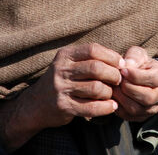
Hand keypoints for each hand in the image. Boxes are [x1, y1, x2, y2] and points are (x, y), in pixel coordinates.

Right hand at [0, 43, 123, 150]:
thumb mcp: (70, 64)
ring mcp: (61, 89)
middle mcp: (61, 70)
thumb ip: (91, 60)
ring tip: (111, 94)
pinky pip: (91, 107)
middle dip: (113, 74)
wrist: (36, 104)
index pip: (93, 49)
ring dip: (109, 92)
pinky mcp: (64, 106)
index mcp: (65, 56)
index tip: (121, 64)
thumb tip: (122, 61)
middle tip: (119, 80)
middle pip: (96, 68)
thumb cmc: (62, 81)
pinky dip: (106, 107)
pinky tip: (112, 106)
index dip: (111, 56)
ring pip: (96, 88)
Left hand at [113, 46, 157, 121]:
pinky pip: (129, 117)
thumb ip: (134, 57)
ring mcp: (153, 108)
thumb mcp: (138, 54)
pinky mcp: (142, 117)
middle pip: (148, 97)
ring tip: (113, 88)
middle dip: (129, 89)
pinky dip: (118, 108)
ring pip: (138, 109)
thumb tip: (127, 65)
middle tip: (117, 81)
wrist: (139, 77)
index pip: (154, 79)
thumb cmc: (138, 64)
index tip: (123, 70)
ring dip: (122, 99)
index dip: (137, 76)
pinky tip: (113, 97)